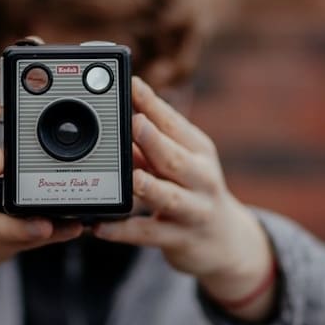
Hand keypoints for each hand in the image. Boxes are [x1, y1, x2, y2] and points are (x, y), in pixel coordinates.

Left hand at [94, 77, 276, 320]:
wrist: (225, 240)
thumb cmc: (192, 189)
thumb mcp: (179, 160)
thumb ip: (149, 139)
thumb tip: (118, 108)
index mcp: (198, 150)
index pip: (174, 123)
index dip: (152, 104)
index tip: (132, 83)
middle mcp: (200, 177)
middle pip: (176, 158)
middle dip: (155, 141)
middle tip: (135, 124)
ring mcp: (193, 210)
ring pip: (169, 198)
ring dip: (149, 187)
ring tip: (131, 178)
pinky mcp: (179, 239)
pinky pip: (148, 234)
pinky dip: (123, 231)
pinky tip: (100, 227)